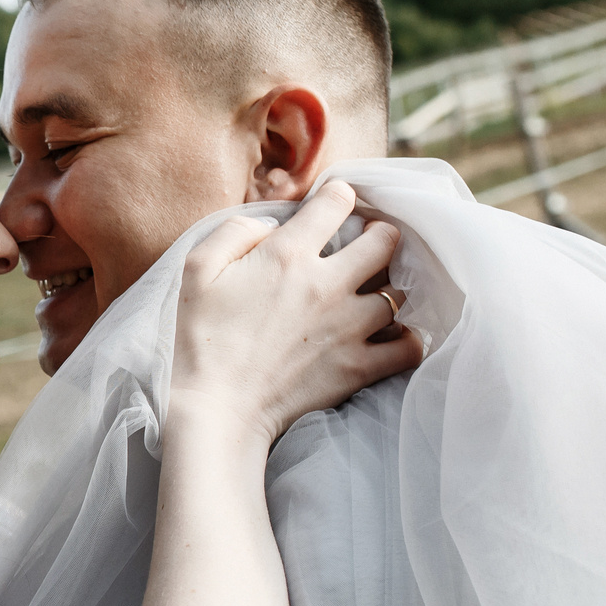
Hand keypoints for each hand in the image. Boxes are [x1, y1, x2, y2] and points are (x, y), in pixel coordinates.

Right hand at [168, 180, 420, 445]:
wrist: (216, 409)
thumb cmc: (200, 338)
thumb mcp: (197, 269)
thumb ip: (234, 231)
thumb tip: (271, 224)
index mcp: (287, 255)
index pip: (337, 201)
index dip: (338, 197)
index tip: (334, 207)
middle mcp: (328, 284)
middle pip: (386, 241)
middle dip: (380, 234)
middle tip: (368, 245)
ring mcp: (349, 327)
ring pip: (399, 293)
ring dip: (390, 289)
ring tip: (378, 293)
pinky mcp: (359, 367)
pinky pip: (408, 346)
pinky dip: (407, 339)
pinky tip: (394, 336)